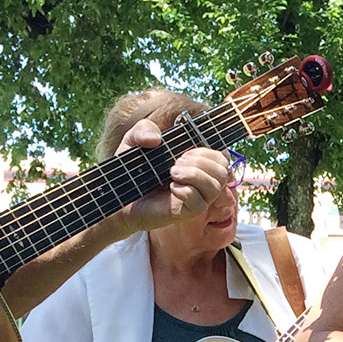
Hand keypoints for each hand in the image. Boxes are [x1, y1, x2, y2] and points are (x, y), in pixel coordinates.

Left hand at [115, 117, 231, 233]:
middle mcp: (200, 181)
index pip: (221, 158)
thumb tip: (156, 139)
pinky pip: (200, 204)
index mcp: (196, 163)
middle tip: (175, 163)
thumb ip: (143, 129)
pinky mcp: (186, 212)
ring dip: (195, 175)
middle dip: (200, 162)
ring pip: (215, 187)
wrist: (119, 194)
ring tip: (172, 173)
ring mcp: (195, 198)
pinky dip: (187, 192)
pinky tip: (172, 188)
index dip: (208, 152)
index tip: (185, 151)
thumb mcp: (134, 140)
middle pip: (223, 171)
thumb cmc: (132, 168)